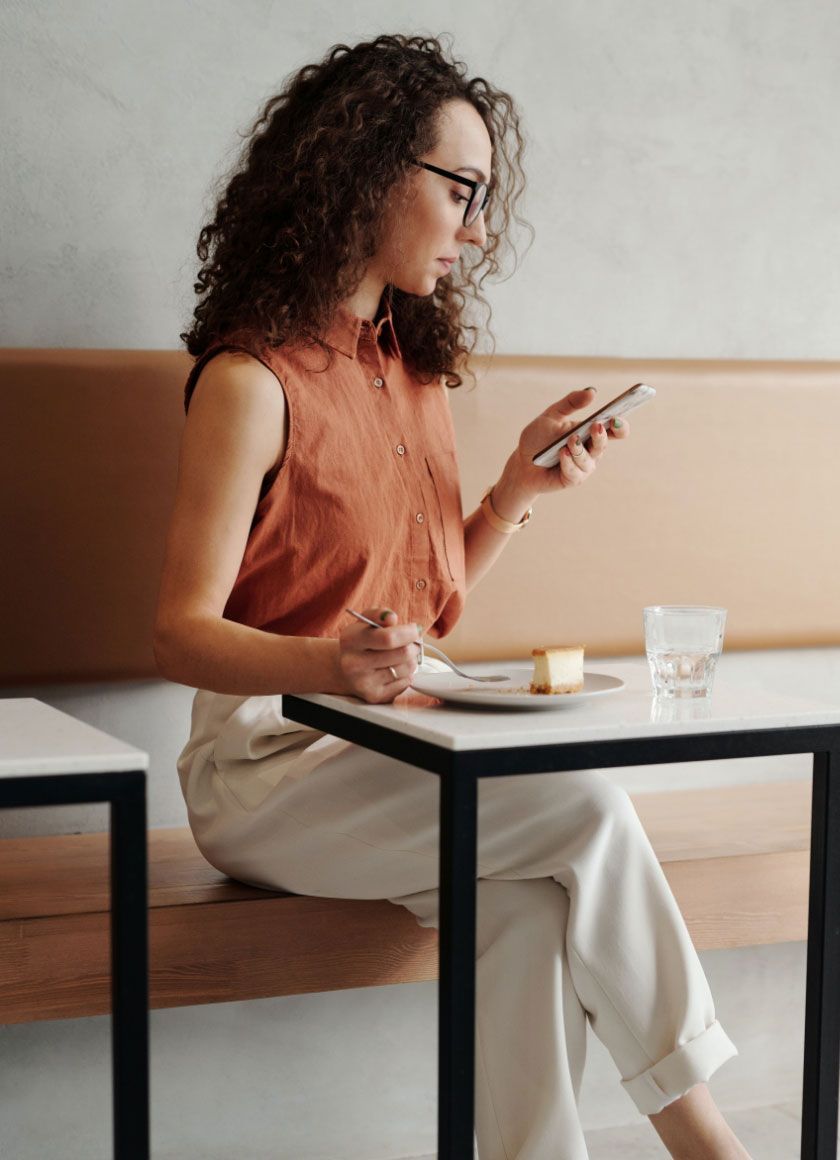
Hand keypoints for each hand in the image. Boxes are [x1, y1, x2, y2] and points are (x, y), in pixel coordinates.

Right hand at [337, 608, 420, 702]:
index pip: (389, 638)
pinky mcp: (374, 696)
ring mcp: (363, 683)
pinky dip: (406, 675)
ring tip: (400, 656)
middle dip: (413, 646)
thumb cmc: (361, 642)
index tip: (416, 629)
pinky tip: (394, 670)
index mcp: (351, 640)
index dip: (409, 632)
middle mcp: (353, 664)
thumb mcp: (364, 622)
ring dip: (410, 660)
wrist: (345, 670)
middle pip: (402, 654)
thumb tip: (391, 618)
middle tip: (412, 643)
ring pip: (407, 668)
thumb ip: (379, 614)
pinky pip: (405, 683)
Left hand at [502, 387, 630, 505]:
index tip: (617, 418)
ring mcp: (583, 466)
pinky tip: (562, 454)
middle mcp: (590, 450)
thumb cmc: (538, 439)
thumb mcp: (552, 415)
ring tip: (570, 441)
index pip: (614, 430)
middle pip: (604, 444)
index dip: (621, 426)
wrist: (521, 463)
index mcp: (590, 433)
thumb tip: (592, 391)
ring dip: (579, 450)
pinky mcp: (572, 479)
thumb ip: (571, 403)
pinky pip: (575, 472)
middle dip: (601, 436)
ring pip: (589, 460)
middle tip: (596, 426)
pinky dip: (568, 462)